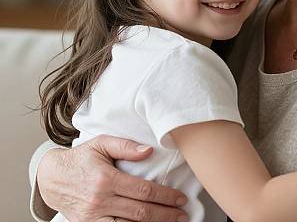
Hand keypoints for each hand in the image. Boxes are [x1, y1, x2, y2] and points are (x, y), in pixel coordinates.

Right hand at [37, 135, 188, 221]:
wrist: (52, 177)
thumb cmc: (81, 157)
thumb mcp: (102, 143)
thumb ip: (126, 145)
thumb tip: (149, 150)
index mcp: (106, 179)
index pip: (143, 190)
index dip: (165, 196)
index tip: (181, 198)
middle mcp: (100, 200)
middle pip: (140, 212)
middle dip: (166, 214)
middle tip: (183, 214)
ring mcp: (94, 216)